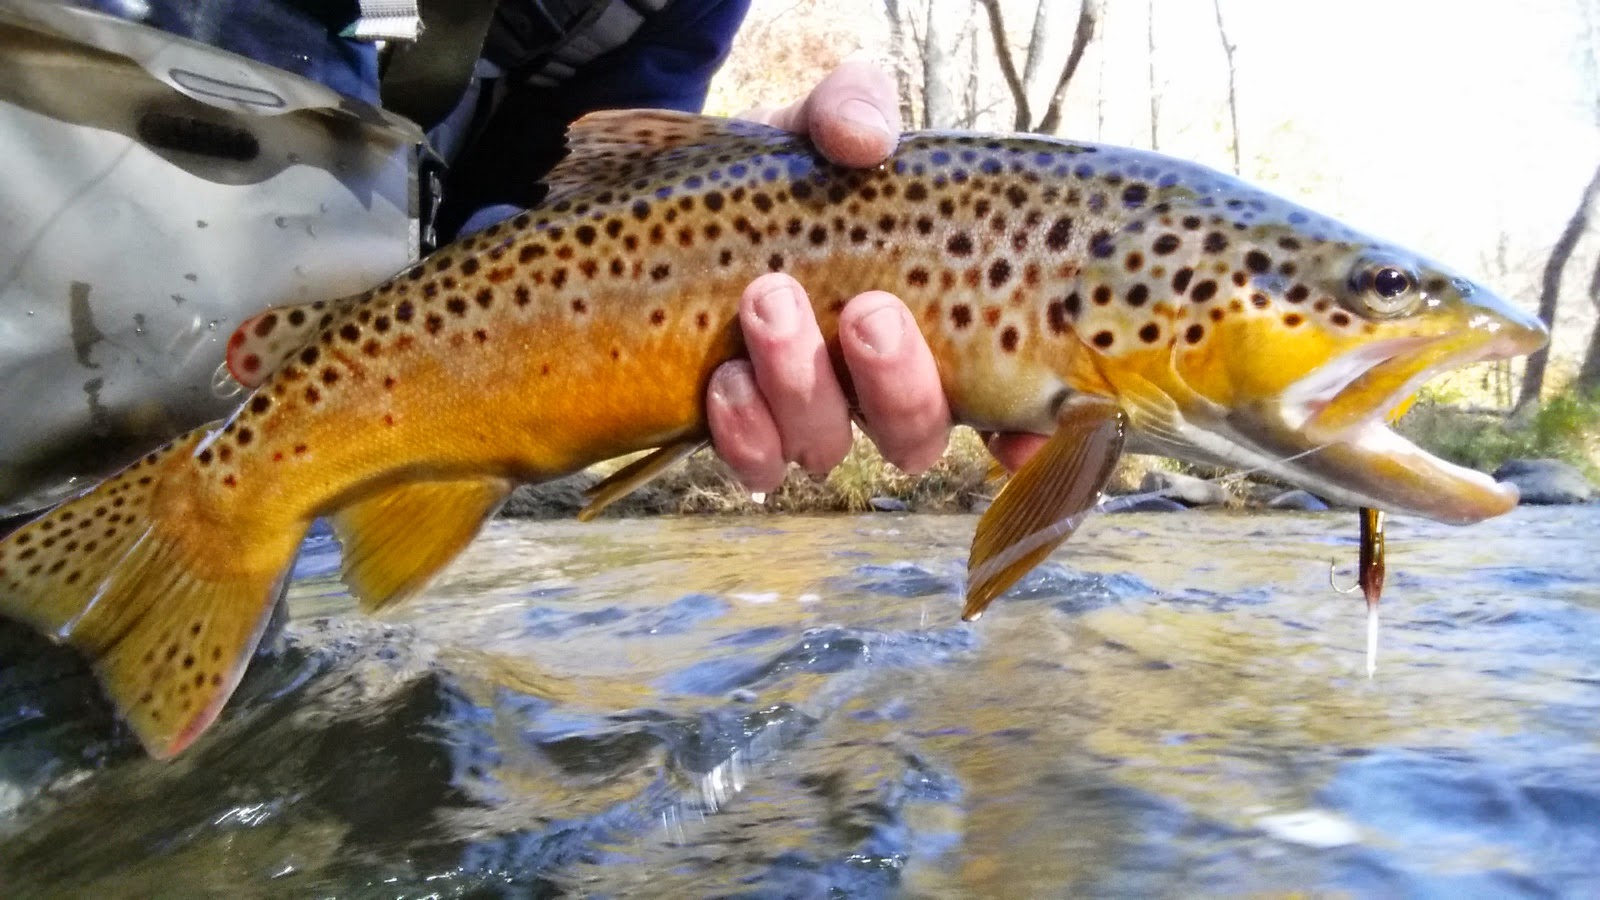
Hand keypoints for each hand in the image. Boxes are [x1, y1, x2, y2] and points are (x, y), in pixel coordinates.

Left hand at [706, 62, 1040, 489]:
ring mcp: (812, 414)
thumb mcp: (824, 122)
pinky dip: (745, 429)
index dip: (1023, 438)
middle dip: (895, 382)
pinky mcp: (743, 427)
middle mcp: (880, 388)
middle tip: (867, 314)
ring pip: (827, 448)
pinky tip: (727, 376)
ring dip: (802, 385)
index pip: (1005, 409)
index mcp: (937, 326)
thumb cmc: (790, 170)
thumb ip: (854, 108)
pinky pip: (755, 461)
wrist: (688, 192)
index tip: (1019, 429)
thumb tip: (866, 140)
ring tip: (769, 300)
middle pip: (915, 437)